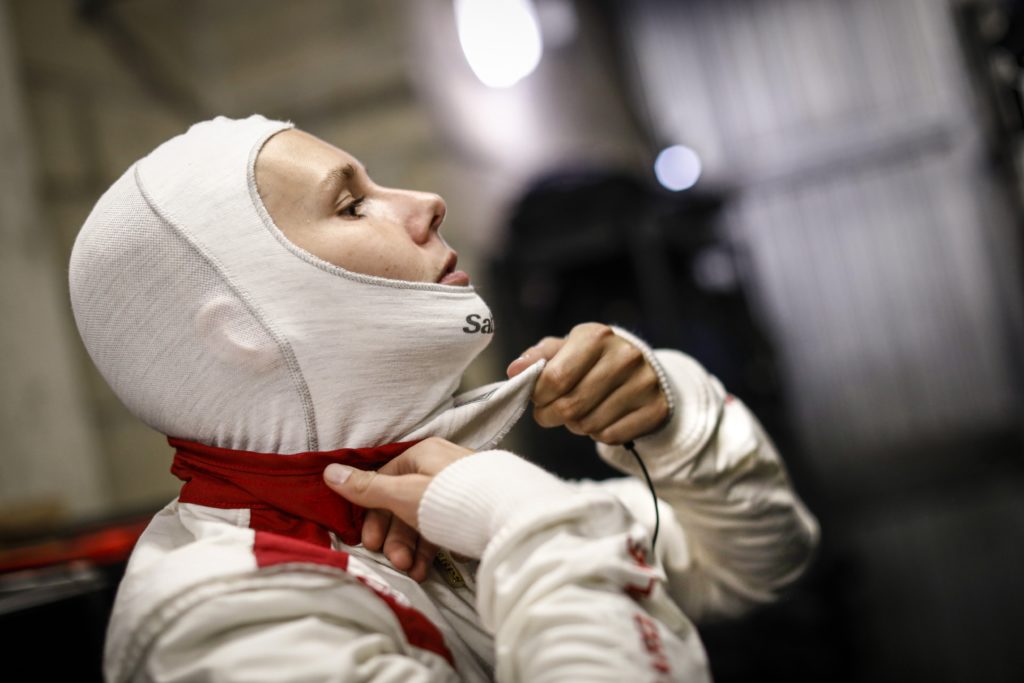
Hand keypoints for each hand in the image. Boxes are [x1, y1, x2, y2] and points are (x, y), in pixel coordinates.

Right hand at [324, 437, 472, 578]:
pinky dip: (430, 548)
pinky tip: (427, 568)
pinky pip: (442, 527)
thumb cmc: (451, 499)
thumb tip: (329, 472)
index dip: (372, 513)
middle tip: (393, 561)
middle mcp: (439, 468)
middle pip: (402, 503)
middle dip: (394, 536)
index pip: (384, 480)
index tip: (368, 542)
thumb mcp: (403, 494)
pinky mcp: (471, 512)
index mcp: (422, 455)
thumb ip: (367, 488)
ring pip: (421, 519)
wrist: (510, 516)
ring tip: (411, 571)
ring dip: (411, 548)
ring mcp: (456, 490)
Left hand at [506, 323, 668, 444]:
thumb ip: (539, 358)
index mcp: (597, 336)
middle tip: (550, 412)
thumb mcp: (567, 349)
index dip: (537, 395)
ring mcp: (643, 384)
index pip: (555, 377)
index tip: (536, 397)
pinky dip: (599, 433)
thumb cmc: (593, 360)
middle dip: (551, 415)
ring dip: (575, 425)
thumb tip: (515, 370)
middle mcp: (625, 357)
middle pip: (570, 406)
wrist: (643, 370)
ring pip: (589, 425)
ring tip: (580, 412)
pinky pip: (611, 435)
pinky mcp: (655, 409)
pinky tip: (602, 418)